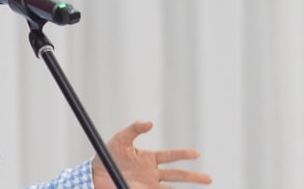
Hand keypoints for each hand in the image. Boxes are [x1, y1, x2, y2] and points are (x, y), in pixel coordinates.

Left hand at [92, 121, 212, 188]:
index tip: (196, 154)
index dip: (183, 154)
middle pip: (177, 176)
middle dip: (193, 177)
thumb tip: (150, 122)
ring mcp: (148, 185)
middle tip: (209, 179)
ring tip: (202, 188)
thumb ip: (134, 129)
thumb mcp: (120, 139)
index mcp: (149, 158)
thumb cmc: (107, 155)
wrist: (95, 174)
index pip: (170, 156)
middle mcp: (152, 173)